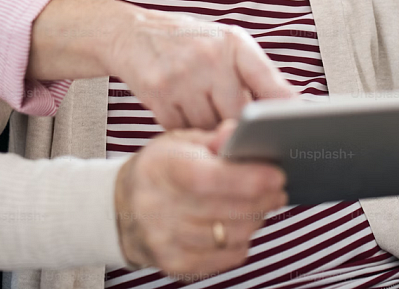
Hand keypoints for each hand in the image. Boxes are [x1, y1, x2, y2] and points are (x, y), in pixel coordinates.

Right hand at [30, 0, 295, 128]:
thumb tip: (291, 108)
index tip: (291, 132)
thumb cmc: (189, 43)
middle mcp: (210, 56)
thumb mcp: (226, 44)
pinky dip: (184, 130)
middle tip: (238, 135)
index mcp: (235, 43)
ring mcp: (182, 74)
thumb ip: (256, 73)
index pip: (270, 83)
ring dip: (208, 132)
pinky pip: (181, 130)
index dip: (281, 113)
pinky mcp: (158, 92)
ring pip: (208, 127)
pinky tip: (181, 114)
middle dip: (238, 129)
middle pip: (238, 116)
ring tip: (203, 115)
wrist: (134, 33)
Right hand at [115, 120, 286, 277]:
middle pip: (227, 210)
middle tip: (278, 189)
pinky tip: (240, 224)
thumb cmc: (159, 169)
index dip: (249, 178)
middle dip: (263, 199)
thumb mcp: (179, 142)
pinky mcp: (176, 265)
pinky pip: (226, 257)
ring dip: (256, 219)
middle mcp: (158, 208)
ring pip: (232, 236)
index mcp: (161, 168)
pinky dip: (242, 241)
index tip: (277, 174)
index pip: (209, 178)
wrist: (120, 210)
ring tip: (261, 204)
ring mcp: (165, 240)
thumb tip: (239, 132)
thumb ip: (213, 138)